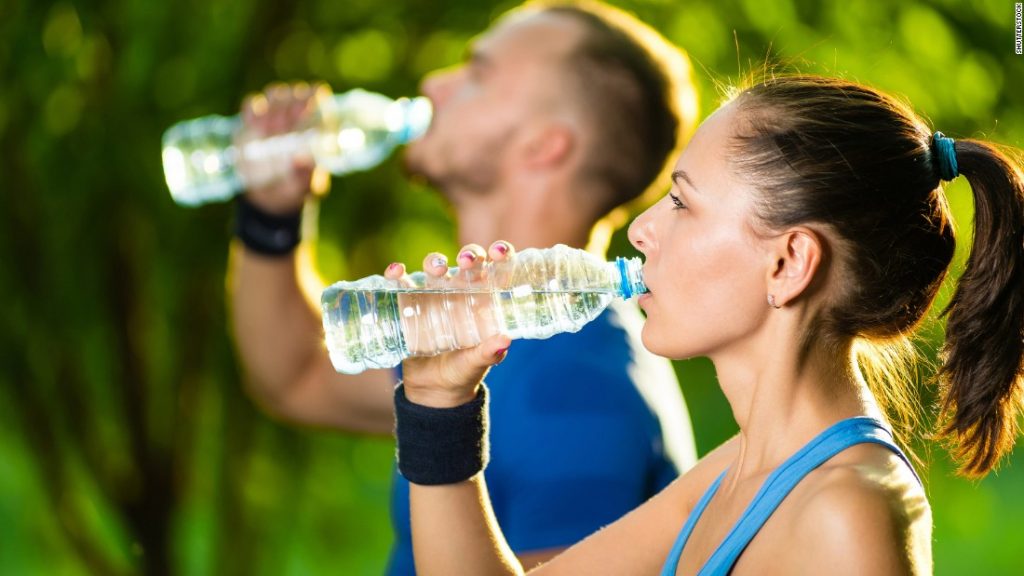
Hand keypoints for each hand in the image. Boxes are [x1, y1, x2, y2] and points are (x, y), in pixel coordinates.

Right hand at [238, 82, 331, 214]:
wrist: (269, 196)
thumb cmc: (296, 189)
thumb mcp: (305, 188)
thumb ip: (305, 175)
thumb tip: (300, 160)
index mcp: (318, 128)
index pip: (319, 98)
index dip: (313, 100)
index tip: (306, 112)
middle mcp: (298, 117)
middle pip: (297, 93)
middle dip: (291, 104)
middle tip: (284, 126)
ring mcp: (275, 117)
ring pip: (276, 93)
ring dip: (272, 107)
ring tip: (270, 131)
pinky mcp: (252, 122)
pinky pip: (252, 103)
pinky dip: (252, 110)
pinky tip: (254, 126)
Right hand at [388, 242, 514, 408]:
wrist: (432, 390)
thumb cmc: (463, 373)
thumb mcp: (477, 363)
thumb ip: (490, 352)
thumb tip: (505, 339)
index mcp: (484, 301)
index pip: (496, 271)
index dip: (500, 255)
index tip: (498, 252)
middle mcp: (461, 292)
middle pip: (466, 262)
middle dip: (469, 255)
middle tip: (466, 261)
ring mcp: (434, 296)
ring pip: (435, 268)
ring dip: (435, 262)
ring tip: (436, 269)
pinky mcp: (409, 304)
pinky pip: (402, 284)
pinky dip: (397, 275)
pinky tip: (395, 272)